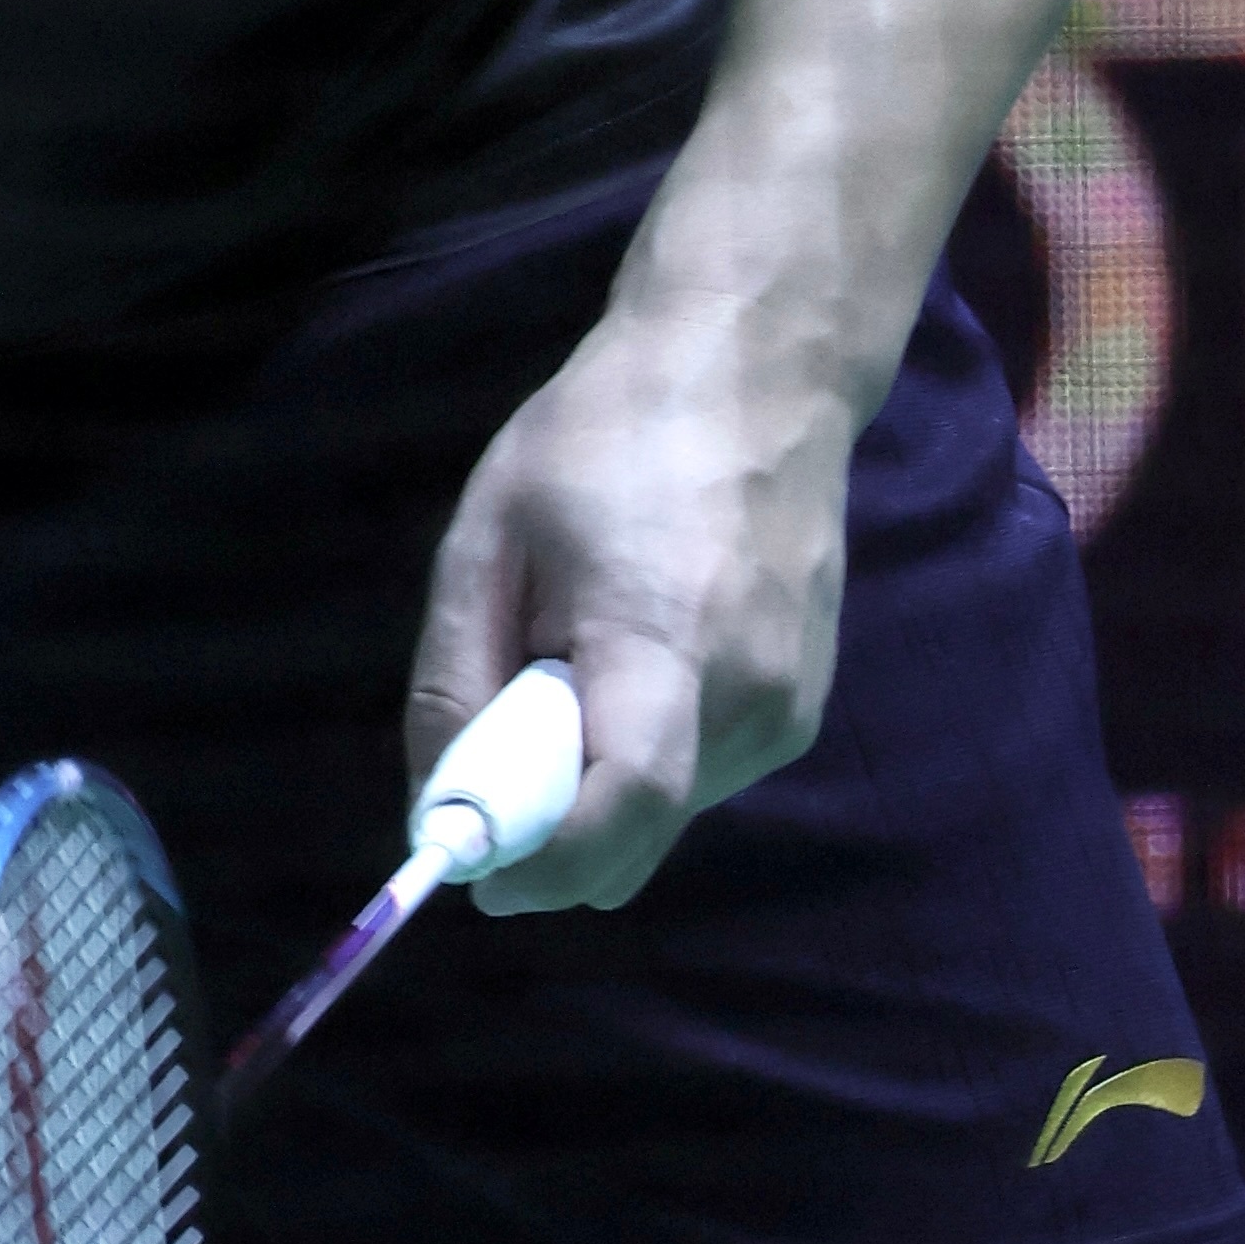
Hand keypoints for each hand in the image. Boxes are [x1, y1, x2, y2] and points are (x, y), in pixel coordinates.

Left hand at [405, 307, 855, 914]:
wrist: (757, 370)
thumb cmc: (606, 436)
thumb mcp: (490, 538)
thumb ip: (455, 679)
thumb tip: (437, 809)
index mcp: (666, 639)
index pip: (620, 808)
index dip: (541, 866)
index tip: (474, 873)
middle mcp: (750, 694)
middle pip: (636, 834)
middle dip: (553, 827)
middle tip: (500, 737)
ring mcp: (792, 705)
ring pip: (667, 814)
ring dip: (601, 778)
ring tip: (583, 651)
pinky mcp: (807, 705)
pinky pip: (703, 776)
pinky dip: (650, 750)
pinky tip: (640, 646)